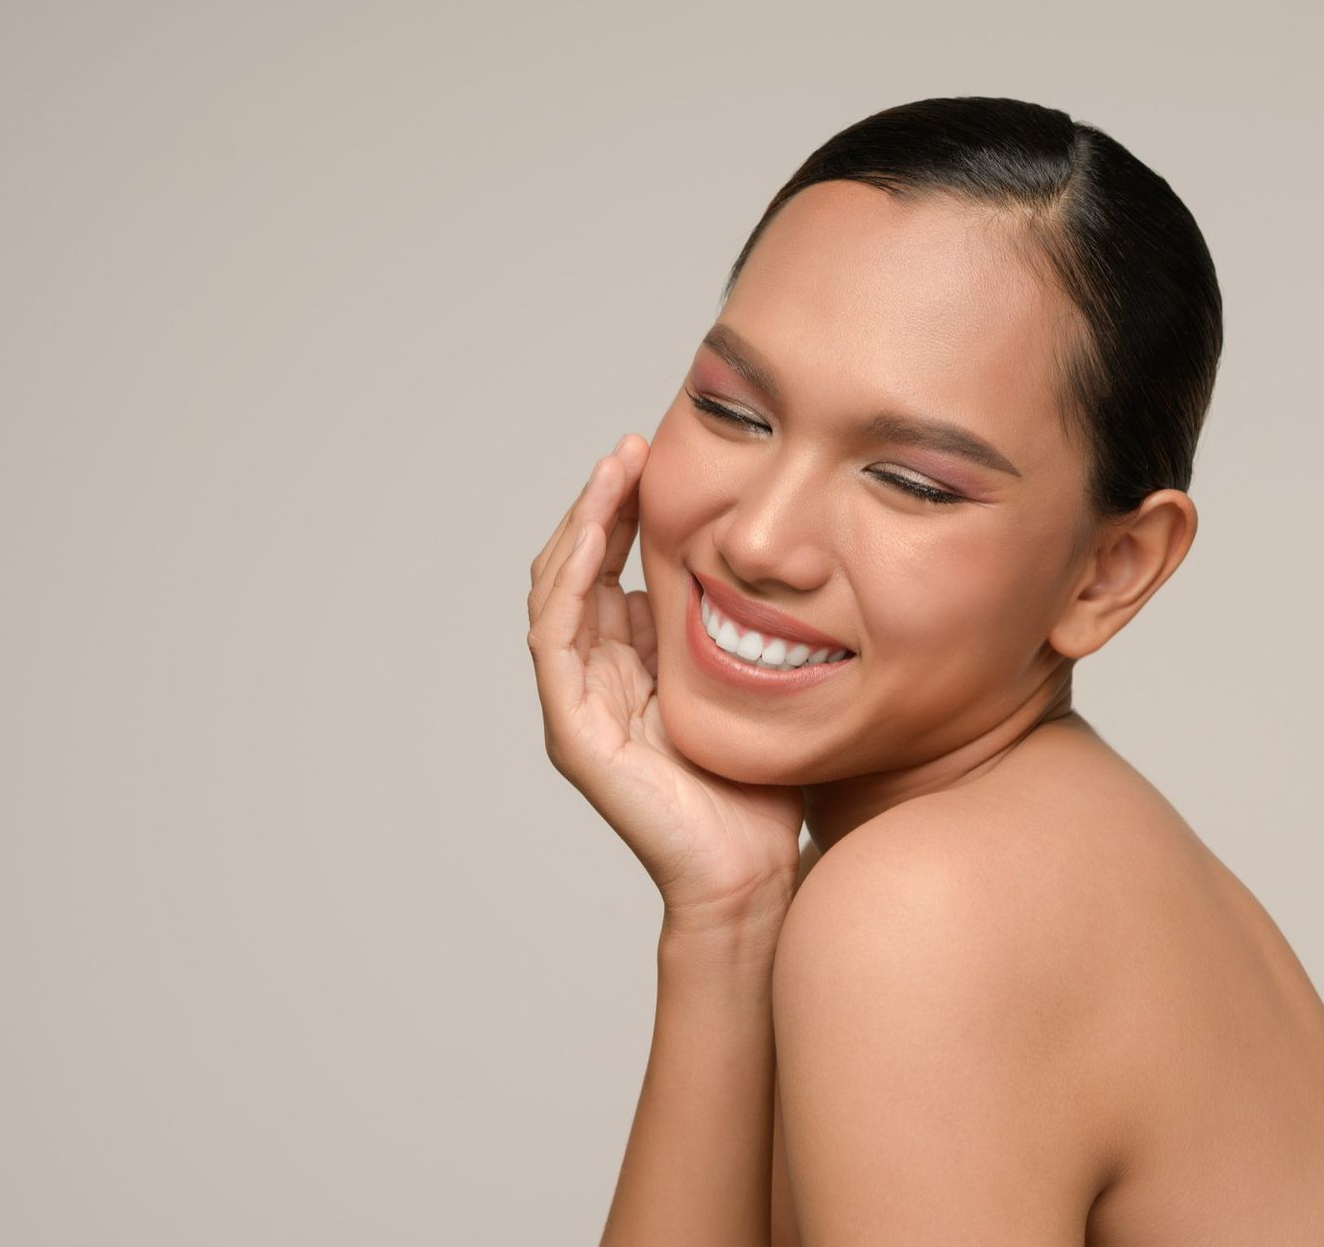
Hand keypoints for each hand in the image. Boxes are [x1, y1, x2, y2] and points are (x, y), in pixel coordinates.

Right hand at [526, 434, 805, 931]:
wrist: (750, 875)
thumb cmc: (763, 790)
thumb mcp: (755, 683)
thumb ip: (740, 629)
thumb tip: (769, 561)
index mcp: (635, 665)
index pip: (614, 569)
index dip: (626, 511)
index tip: (655, 455)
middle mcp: (598, 678)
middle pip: (579, 568)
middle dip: (601, 503)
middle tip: (632, 448)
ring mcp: (579, 704)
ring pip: (558, 592)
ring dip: (580, 525)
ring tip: (613, 471)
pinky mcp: (573, 732)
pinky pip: (554, 641)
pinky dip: (567, 581)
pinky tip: (590, 536)